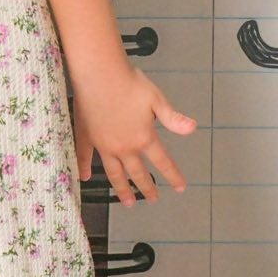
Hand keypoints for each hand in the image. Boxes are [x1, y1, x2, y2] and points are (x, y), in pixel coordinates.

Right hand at [71, 64, 194, 203]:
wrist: (100, 74)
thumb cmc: (131, 84)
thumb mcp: (157, 100)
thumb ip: (173, 119)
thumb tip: (193, 129)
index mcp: (144, 138)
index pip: (162, 162)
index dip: (173, 176)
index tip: (181, 188)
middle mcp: (124, 147)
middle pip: (137, 173)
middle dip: (147, 188)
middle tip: (153, 199)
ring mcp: (103, 145)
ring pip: (114, 173)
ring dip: (122, 188)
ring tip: (128, 202)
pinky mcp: (86, 137)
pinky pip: (85, 157)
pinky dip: (85, 168)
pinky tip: (85, 178)